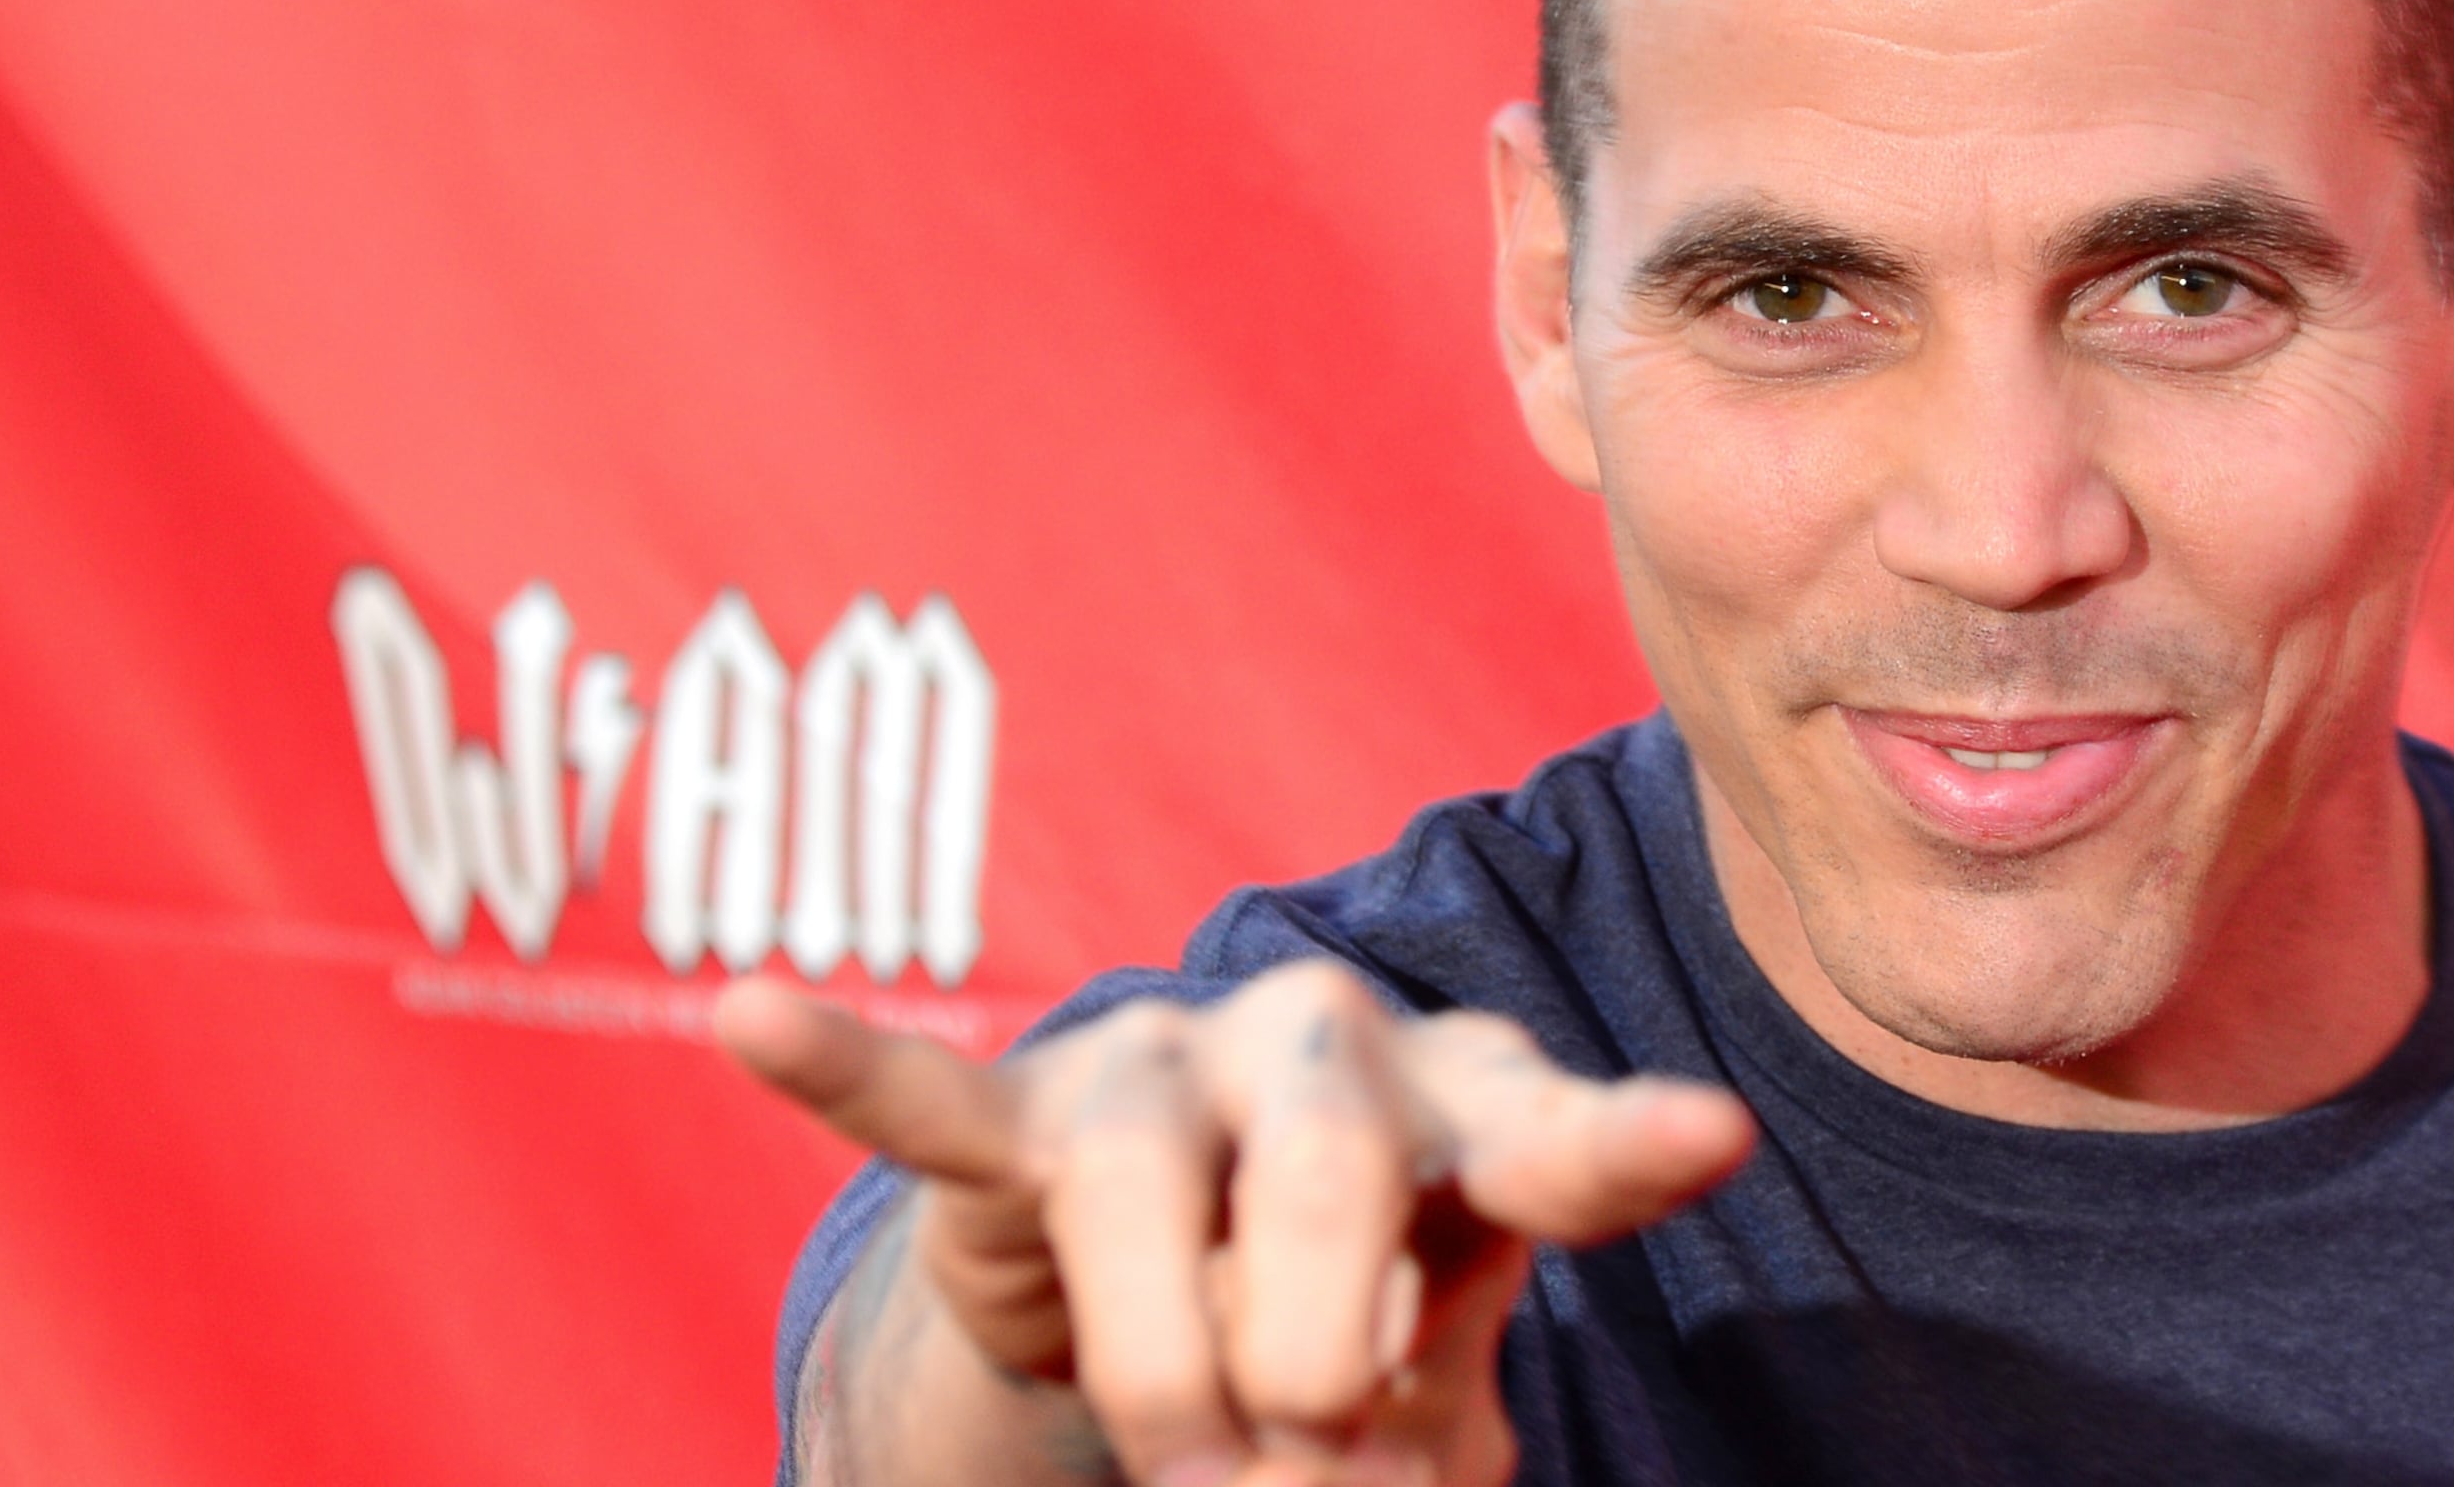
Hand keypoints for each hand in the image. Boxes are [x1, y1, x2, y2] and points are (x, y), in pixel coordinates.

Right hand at [715, 962, 1756, 1485]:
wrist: (1198, 1283)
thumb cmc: (1353, 1327)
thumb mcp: (1424, 1395)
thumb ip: (1417, 1411)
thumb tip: (1347, 1436)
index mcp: (1473, 1113)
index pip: (1558, 1135)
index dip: (1625, 1147)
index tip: (1700, 1140)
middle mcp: (1330, 1046)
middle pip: (1336, 1173)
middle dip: (1321, 1355)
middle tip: (1312, 1454)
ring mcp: (1167, 1066)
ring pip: (1152, 1202)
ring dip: (1170, 1371)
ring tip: (1192, 1460)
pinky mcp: (1018, 1115)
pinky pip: (925, 1095)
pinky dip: (842, 1063)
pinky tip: (753, 1012)